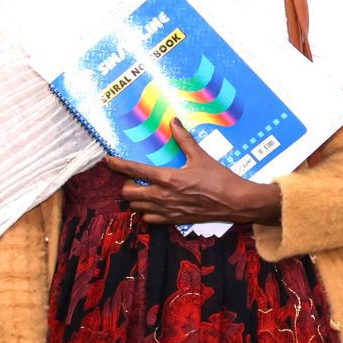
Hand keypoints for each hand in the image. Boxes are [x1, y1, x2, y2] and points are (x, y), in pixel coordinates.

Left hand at [100, 123, 280, 225]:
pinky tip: (153, 204)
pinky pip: (148, 219)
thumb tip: (174, 122)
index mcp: (167, 178)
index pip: (134, 170)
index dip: (117, 165)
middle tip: (135, 177)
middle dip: (126, 184)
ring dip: (135, 198)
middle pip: (128, 193)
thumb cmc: (219, 178)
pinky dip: (145, 212)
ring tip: (144, 189)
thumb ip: (184, 139)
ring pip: (135, 207)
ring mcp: (165, 210)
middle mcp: (162, 196)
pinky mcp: (172, 220)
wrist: (234, 202)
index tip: (108, 160)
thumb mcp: (201, 156)